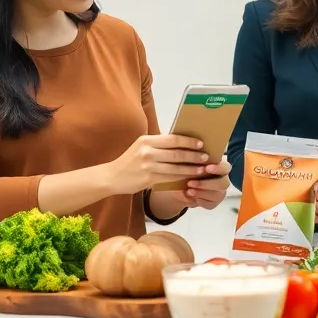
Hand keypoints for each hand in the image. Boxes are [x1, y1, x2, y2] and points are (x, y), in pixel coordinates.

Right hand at [103, 134, 219, 195]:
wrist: (112, 177)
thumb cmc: (129, 161)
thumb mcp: (141, 147)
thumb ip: (158, 145)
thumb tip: (181, 142)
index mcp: (146, 140)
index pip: (173, 139)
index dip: (188, 141)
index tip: (200, 144)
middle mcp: (147, 151)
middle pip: (176, 153)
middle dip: (193, 155)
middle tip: (206, 157)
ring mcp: (147, 166)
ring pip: (175, 167)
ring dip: (191, 168)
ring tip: (202, 169)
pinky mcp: (148, 179)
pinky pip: (169, 178)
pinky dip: (181, 177)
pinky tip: (189, 178)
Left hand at [180, 158, 231, 208]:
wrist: (181, 185)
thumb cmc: (189, 171)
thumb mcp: (191, 165)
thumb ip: (197, 163)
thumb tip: (195, 160)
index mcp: (220, 168)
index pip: (226, 168)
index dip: (218, 169)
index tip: (206, 168)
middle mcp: (223, 180)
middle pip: (223, 183)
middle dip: (206, 184)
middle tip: (190, 182)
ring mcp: (220, 192)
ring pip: (217, 195)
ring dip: (202, 193)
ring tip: (188, 190)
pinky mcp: (214, 202)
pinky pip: (211, 204)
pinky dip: (200, 201)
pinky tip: (191, 196)